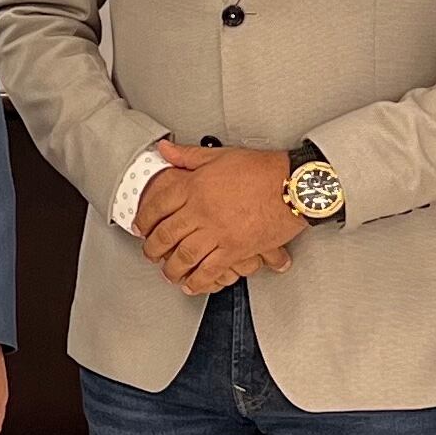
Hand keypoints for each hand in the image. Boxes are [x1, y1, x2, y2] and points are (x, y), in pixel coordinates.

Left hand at [138, 140, 301, 291]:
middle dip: (152, 249)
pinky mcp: (235, 249)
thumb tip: (164, 150)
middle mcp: (201, 210)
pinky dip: (197, 281)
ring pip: (183, 257)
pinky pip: (209, 270)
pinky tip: (192, 284)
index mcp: (194, 186)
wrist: (294, 186)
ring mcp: (217, 232)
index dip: (144, 219)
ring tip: (169, 272)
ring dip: (171, 269)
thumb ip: (188, 156)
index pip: (157, 205)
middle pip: (165, 235)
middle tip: (150, 254)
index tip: (141, 227)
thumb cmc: (262, 169)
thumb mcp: (220, 155)